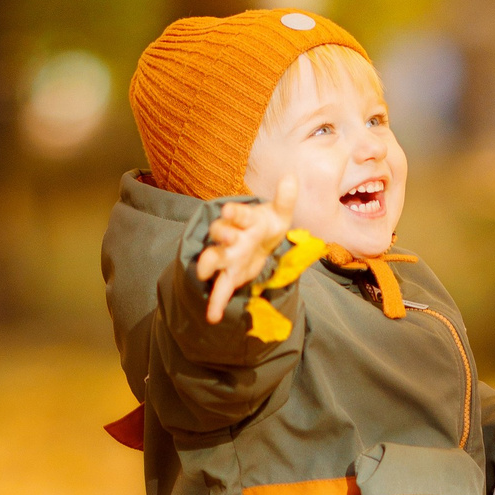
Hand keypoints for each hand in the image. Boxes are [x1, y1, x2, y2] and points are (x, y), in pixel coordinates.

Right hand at [194, 175, 297, 322]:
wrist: (261, 242)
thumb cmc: (267, 225)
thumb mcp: (280, 214)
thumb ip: (285, 199)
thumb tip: (291, 177)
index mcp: (244, 220)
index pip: (239, 215)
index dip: (234, 214)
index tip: (229, 211)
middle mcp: (232, 236)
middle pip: (221, 233)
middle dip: (221, 234)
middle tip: (226, 237)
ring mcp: (228, 256)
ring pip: (214, 258)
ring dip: (208, 264)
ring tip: (203, 273)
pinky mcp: (229, 275)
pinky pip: (220, 288)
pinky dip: (216, 302)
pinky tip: (212, 317)